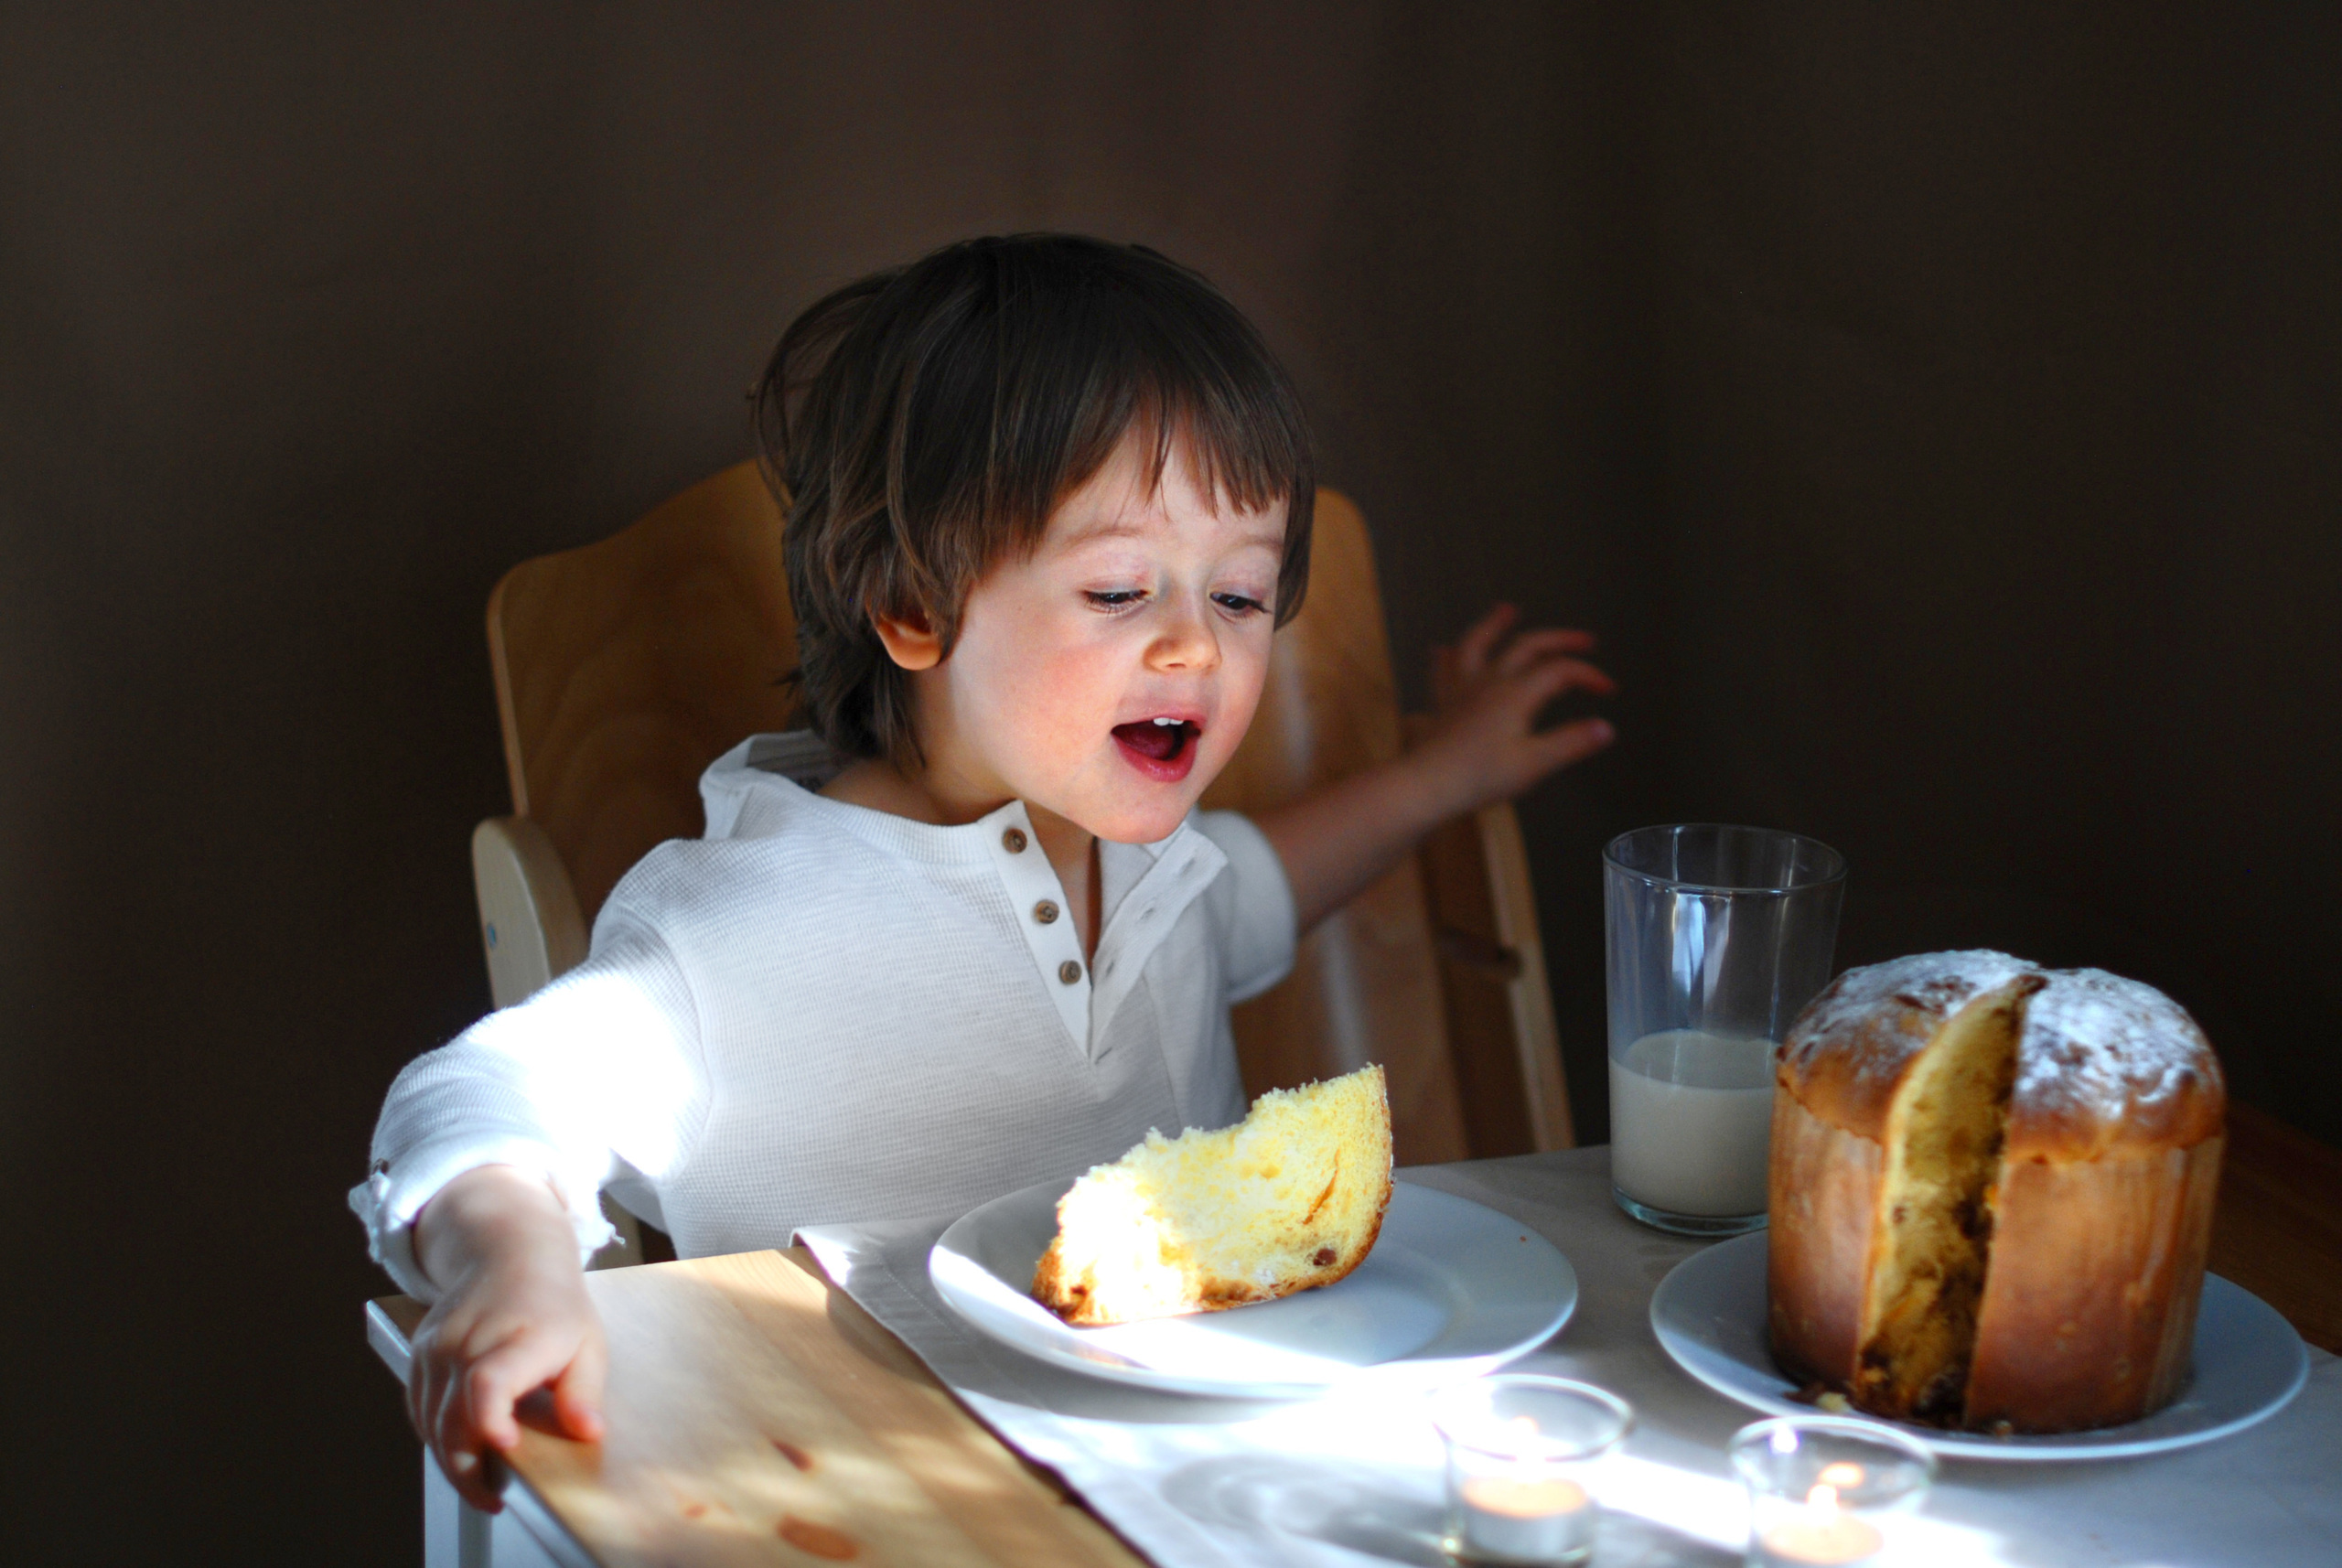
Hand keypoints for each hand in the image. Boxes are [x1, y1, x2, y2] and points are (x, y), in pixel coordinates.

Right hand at [407, 1168, 606, 1511]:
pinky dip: (436, 1435)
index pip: (489, 1383)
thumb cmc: (555, 1304)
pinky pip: (420, 1407)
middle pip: (452, 1418)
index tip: (505, 1445)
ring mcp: (437, 1348)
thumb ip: (583, 1392)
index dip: (490, 1420)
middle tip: (493, 1498)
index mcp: (517, 1338)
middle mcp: (468, 1342)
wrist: (509, 1252)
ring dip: (450, 1458)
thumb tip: (589, 1433)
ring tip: (481, 1483)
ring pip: (430, 1421)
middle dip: (468, 1469)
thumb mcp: (587, 1342)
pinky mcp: (420, 1353)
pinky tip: (460, 1449)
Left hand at [1418, 603, 1615, 814]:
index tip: (1606, 688)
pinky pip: (1443, 671)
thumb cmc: (1478, 777)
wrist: (1427, 785)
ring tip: (1506, 609)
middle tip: (1583, 639)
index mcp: (1515, 694)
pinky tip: (1443, 650)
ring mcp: (1462, 690)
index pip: (1560, 670)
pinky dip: (1446, 657)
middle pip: (1527, 646)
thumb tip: (1605, 729)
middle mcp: (1488, 683)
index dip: (1587, 674)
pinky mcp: (1443, 704)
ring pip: (1477, 644)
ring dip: (1494, 624)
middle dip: (1560, 639)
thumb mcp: (1534, 764)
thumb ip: (1571, 743)